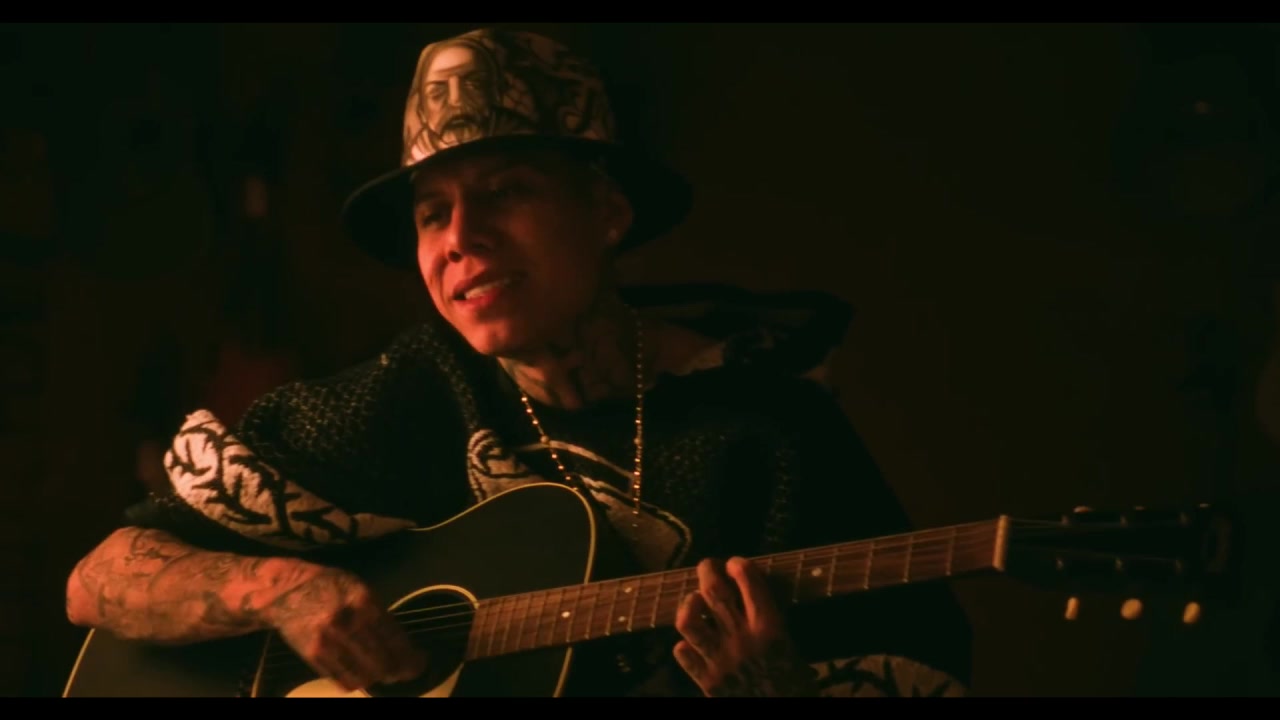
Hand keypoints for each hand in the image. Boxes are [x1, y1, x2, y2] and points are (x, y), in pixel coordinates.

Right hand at [264, 563, 426, 691]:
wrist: (285, 592)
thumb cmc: (328, 586)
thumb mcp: (360, 588)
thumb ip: (379, 613)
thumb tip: (402, 642)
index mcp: (362, 601)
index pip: (394, 639)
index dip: (410, 657)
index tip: (419, 663)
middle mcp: (345, 622)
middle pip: (381, 662)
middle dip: (398, 671)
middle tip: (405, 672)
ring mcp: (327, 641)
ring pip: (363, 676)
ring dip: (378, 678)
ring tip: (385, 673)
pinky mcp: (312, 656)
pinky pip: (341, 679)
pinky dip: (356, 681)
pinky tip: (363, 673)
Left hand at [673, 556, 818, 696]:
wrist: (784, 714)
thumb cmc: (796, 687)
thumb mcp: (793, 649)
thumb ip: (773, 624)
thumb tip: (755, 599)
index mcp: (770, 629)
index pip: (750, 582)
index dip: (739, 566)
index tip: (735, 563)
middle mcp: (742, 639)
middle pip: (713, 592)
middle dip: (708, 571)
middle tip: (708, 567)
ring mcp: (720, 660)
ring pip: (689, 620)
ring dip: (690, 604)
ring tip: (695, 602)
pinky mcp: (707, 681)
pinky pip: (682, 653)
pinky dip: (684, 644)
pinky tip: (692, 643)